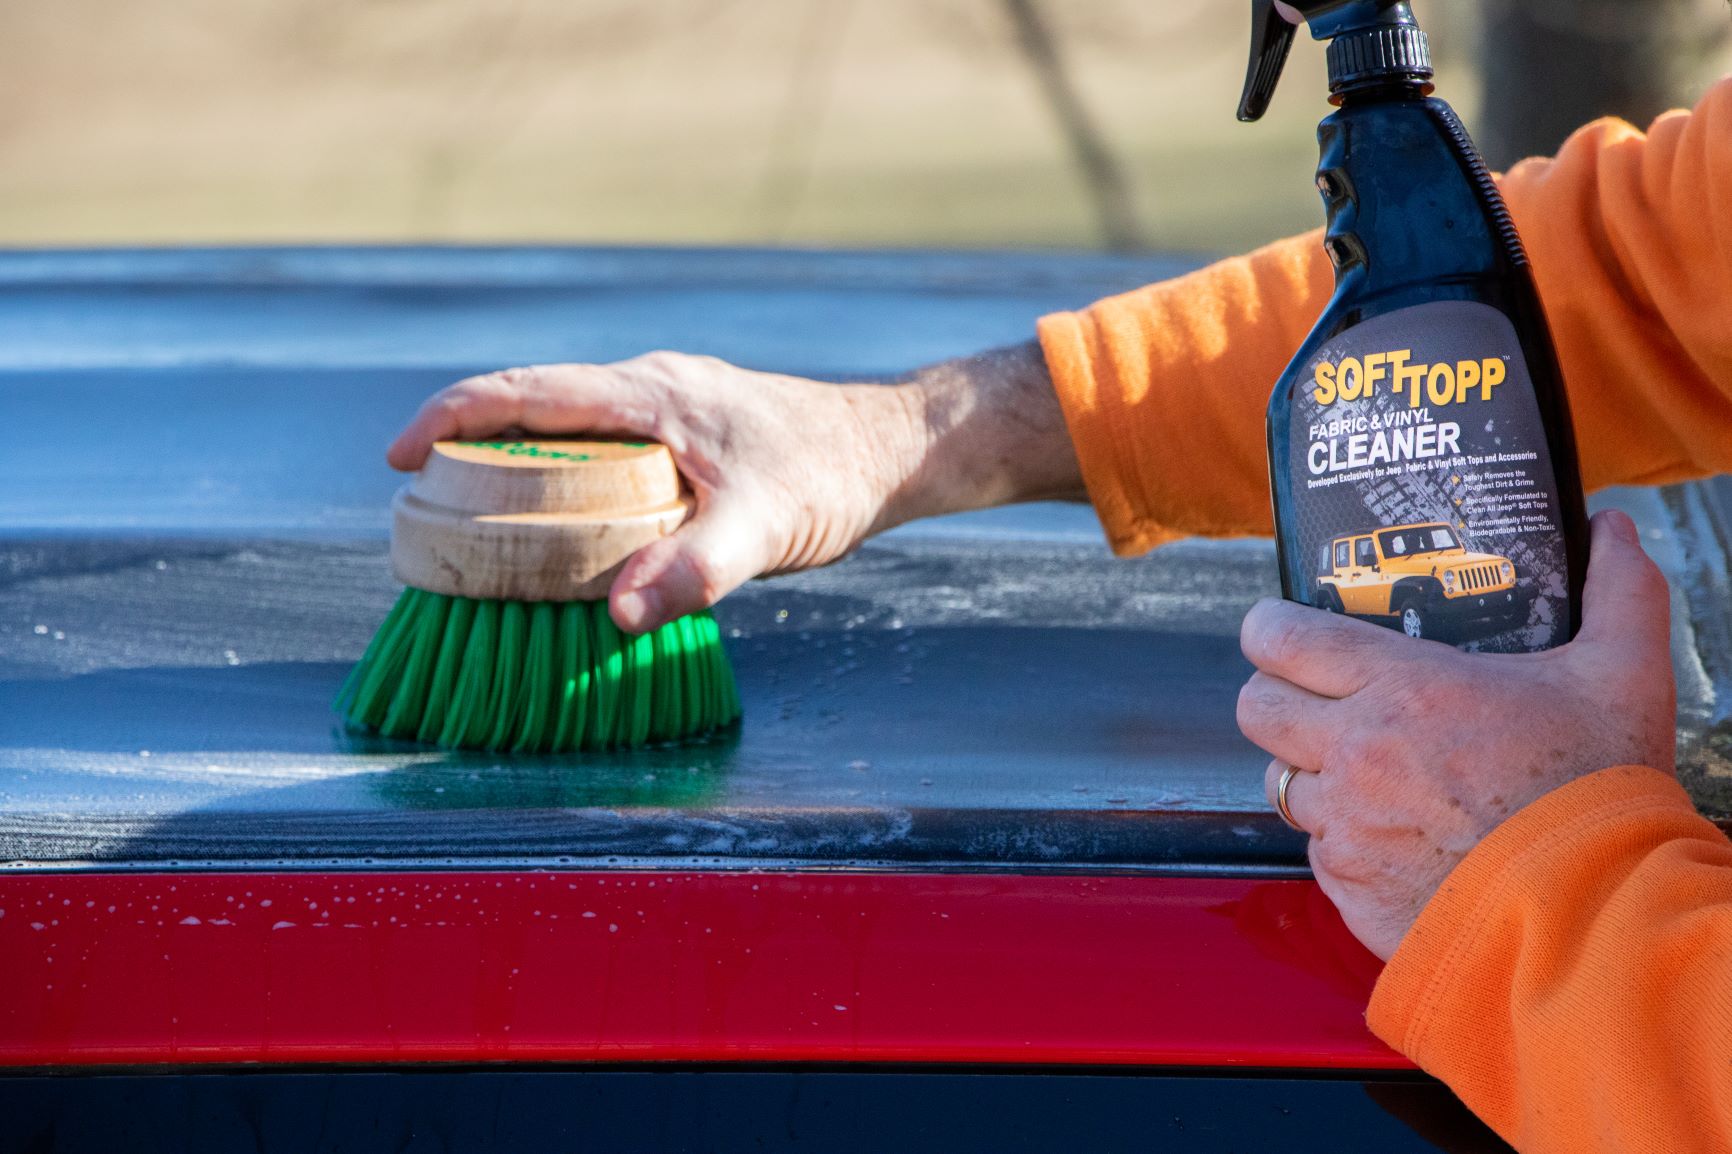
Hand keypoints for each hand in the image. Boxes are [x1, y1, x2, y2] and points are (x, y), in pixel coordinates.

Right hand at [388, 344, 1080, 632]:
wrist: (892, 451)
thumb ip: (696, 569)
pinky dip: (560, 469)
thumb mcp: (766, 530)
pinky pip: (598, 437)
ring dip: (513, 456)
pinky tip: (563, 519)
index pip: (524, 390)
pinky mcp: (685, 423)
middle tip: (421, 504)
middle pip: (530, 400)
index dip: (448, 417)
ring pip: (565, 420)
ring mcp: (667, 400)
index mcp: (650, 393)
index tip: (395, 459)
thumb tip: (619, 613)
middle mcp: (649, 384)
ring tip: (474, 517)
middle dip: (464, 442)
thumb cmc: (832, 480)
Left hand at [1236, 510, 1675, 959]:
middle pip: (1254, 708)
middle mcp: (1354, 754)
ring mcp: (1345, 826)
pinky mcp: (1349, 889)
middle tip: (1319, 700)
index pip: (1277, 638)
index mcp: (1400, 689)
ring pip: (1282, 784)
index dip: (1269, 629)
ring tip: (1371, 775)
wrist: (1597, 917)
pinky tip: (1401, 842)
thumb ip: (1619, 592)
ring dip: (1313, 775)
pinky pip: (1320, 855)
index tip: (1283, 629)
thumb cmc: (1600, 792)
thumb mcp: (1623, 677)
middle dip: (1276, 697)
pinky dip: (1347, 846)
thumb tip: (1614, 527)